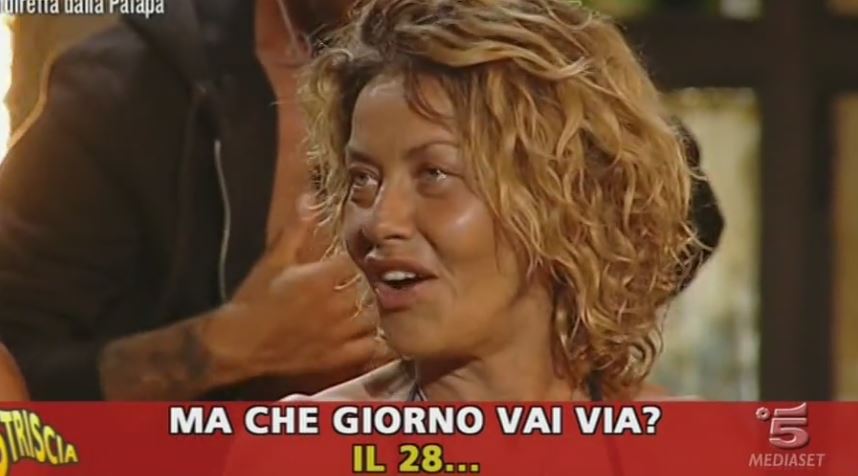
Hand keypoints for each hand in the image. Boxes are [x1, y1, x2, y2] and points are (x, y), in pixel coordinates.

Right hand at [213, 213, 393, 394]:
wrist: (239, 344)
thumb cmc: (254, 299)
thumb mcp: (274, 260)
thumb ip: (296, 229)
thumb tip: (310, 198)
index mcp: (320, 279)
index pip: (352, 264)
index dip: (346, 264)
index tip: (337, 267)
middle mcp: (334, 307)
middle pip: (366, 291)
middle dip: (358, 287)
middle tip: (345, 289)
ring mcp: (338, 335)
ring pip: (372, 318)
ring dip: (366, 312)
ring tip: (353, 309)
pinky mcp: (336, 358)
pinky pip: (370, 347)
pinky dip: (371, 340)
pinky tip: (360, 333)